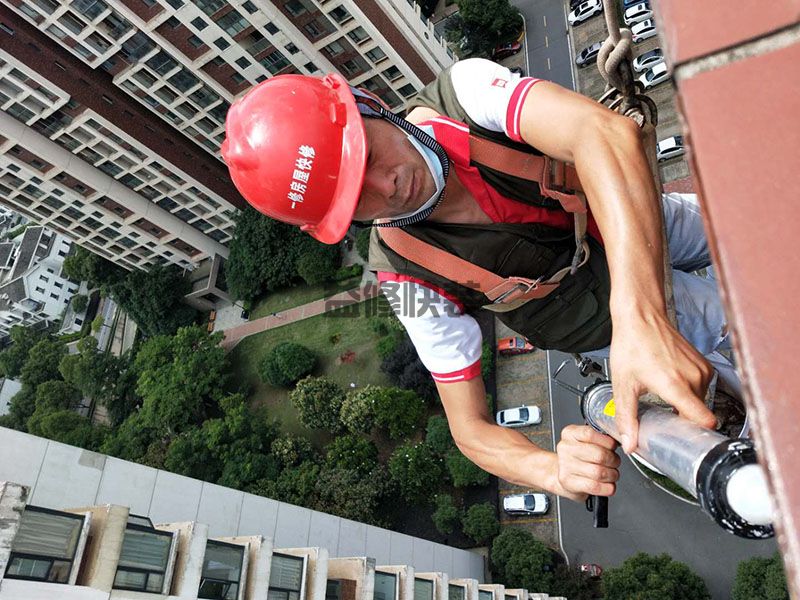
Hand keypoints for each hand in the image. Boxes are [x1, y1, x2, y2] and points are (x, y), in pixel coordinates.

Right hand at [553, 424, 620, 501]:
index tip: (613, 446)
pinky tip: (608, 485)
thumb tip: (621, 441)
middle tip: (614, 462)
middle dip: (614, 461)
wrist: (563, 474)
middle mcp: (565, 448)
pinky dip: (607, 488)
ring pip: (599, 472)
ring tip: (611, 474)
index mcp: (570, 433)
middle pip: (599, 455)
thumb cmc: (580, 457)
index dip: (608, 442)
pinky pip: (595, 486)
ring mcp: (565, 466)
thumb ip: (601, 438)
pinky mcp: (568, 483)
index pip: (591, 434)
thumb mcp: (586, 441)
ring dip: (612, 475)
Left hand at [610, 311, 715, 453]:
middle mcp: (694, 377)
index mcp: (676, 385)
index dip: (697, 434)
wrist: (641, 317)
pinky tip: (671, 385)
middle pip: (699, 413)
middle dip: (684, 419)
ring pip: (701, 401)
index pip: (705, 420)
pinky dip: (688, 391)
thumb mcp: (623, 385)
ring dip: (685, 404)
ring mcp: (701, 369)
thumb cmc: (632, 344)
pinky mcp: (704, 363)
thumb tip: (630, 443)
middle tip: (665, 419)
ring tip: (665, 398)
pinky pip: (701, 387)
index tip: (686, 441)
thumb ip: (627, 417)